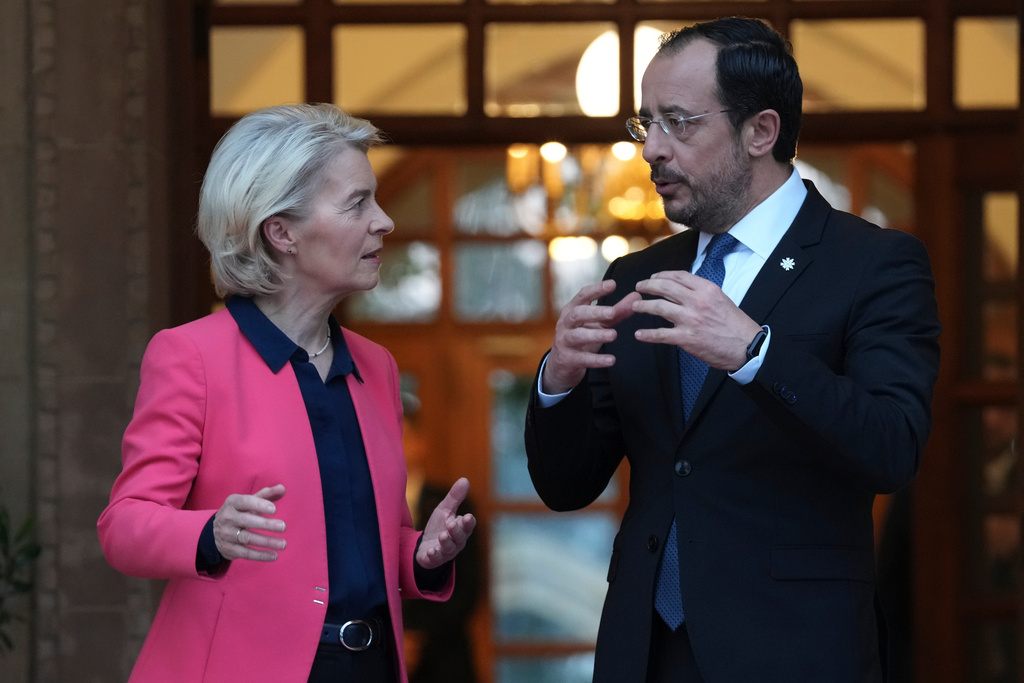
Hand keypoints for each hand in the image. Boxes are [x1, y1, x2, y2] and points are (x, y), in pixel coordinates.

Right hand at [213, 484, 286, 561]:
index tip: (274, 509)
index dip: (259, 505)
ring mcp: (227, 534)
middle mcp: (227, 518)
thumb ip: (266, 494)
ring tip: (283, 544)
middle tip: (283, 527)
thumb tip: (282, 488)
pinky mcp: (229, 549)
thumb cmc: (240, 512)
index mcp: (232, 502)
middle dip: (266, 524)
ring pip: (247, 538)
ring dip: (267, 542)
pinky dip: (261, 555)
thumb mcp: (249, 501)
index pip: (245, 502)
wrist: (216, 531)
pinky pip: (246, 553)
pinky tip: (274, 555)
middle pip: (247, 521)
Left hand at [416, 478, 476, 569]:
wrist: (425, 547)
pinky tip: (432, 551)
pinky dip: (434, 555)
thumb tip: (465, 479)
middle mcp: (456, 542)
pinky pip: (436, 559)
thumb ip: (455, 497)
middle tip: (451, 524)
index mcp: (461, 529)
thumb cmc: (438, 527)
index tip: (467, 516)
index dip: (468, 522)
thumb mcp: (444, 510)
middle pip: (460, 537)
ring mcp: (446, 552)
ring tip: (442, 535)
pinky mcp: (434, 560)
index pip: (468, 526)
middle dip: (457, 531)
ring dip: (446, 542)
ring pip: (449, 549)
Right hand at [542, 280, 640, 394]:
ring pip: (578, 336)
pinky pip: (582, 359)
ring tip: (614, 335)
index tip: (613, 284)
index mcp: (572, 309)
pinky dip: (597, 360)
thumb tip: (637, 297)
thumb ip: (617, 311)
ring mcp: (564, 341)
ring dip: (596, 335)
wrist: (562, 364)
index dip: (597, 289)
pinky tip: (611, 360)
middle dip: (594, 312)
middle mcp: (565, 323)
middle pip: (577, 314)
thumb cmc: (582, 336)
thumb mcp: (598, 323)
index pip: (583, 295)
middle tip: (612, 312)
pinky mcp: (567, 359)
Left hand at [633, 271, 761, 370]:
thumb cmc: (735, 324)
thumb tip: (681, 289)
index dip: (661, 275)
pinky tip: (639, 334)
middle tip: (638, 287)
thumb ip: (701, 293)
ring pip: (658, 307)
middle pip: (664, 287)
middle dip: (647, 285)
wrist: (746, 347)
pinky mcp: (686, 338)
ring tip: (634, 306)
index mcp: (706, 289)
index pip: (678, 276)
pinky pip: (660, 334)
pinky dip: (647, 334)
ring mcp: (690, 319)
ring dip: (643, 306)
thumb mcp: (720, 299)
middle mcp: (697, 301)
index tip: (653, 277)